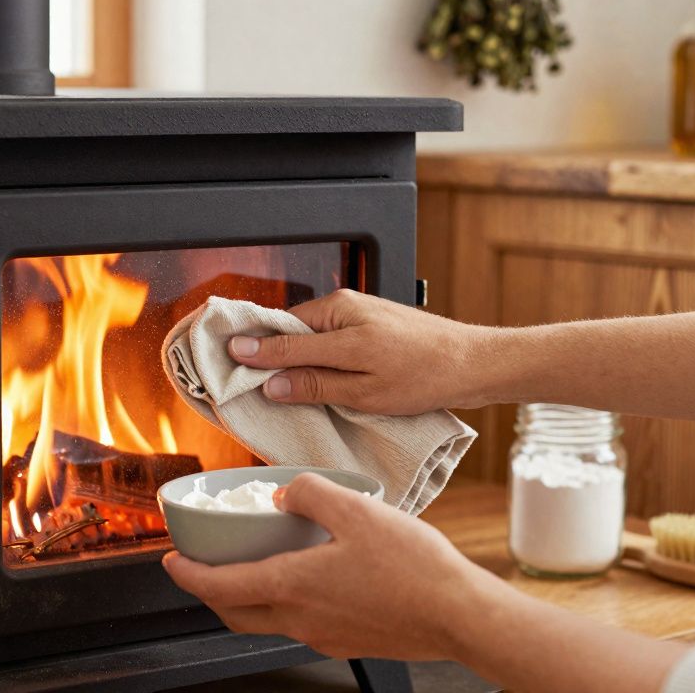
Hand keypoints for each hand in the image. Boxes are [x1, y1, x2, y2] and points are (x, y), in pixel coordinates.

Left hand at [161, 473, 500, 660]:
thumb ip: (310, 493)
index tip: (170, 561)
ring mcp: (324, 635)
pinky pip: (300, 622)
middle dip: (209, 592)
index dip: (187, 574)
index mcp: (293, 586)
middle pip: (234, 613)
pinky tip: (307, 577)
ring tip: (251, 566)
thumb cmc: (415, 568)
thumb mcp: (357, 509)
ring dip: (247, 597)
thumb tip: (282, 491)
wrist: (461, 616)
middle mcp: (300, 619)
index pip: (219, 586)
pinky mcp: (347, 640)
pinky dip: (284, 601)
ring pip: (266, 620)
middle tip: (200, 568)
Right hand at [227, 289, 493, 413]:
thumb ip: (314, 383)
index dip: (249, 350)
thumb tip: (270, 384)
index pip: (278, 335)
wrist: (473, 363)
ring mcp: (356, 311)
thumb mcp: (364, 389)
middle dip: (269, 354)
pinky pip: (329, 338)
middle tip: (242, 378)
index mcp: (336, 317)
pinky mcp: (368, 322)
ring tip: (278, 384)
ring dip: (295, 357)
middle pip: (290, 332)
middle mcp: (343, 306)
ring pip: (310, 336)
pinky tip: (317, 377)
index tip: (221, 357)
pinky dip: (317, 356)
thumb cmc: (425, 375)